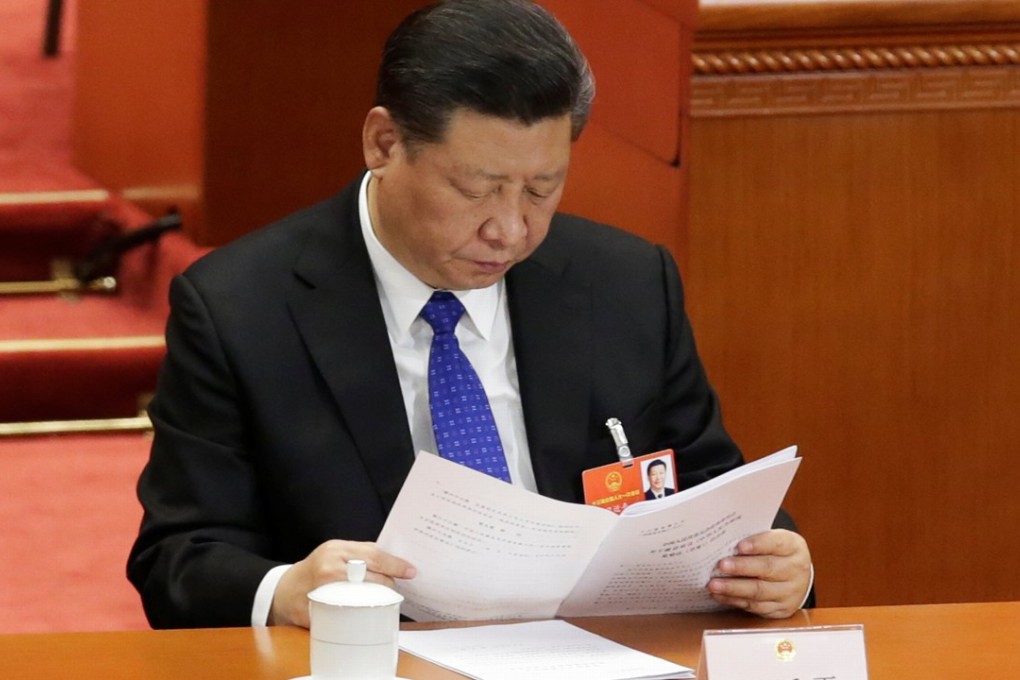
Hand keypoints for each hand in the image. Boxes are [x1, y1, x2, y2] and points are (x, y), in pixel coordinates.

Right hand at [269, 540, 415, 627]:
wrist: (283, 590)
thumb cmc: (317, 570)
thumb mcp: (336, 553)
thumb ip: (361, 554)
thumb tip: (394, 561)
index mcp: (337, 549)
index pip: (373, 554)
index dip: (395, 564)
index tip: (411, 571)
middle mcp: (328, 566)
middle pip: (370, 576)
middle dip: (388, 584)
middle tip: (395, 590)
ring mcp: (320, 588)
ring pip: (360, 596)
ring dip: (376, 600)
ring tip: (383, 601)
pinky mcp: (314, 609)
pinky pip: (342, 615)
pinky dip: (356, 616)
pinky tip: (364, 616)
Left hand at [707, 529, 811, 618]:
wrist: (798, 578)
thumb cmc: (776, 554)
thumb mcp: (772, 541)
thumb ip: (753, 540)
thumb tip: (723, 542)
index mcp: (793, 546)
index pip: (776, 543)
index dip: (758, 544)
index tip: (739, 546)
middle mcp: (796, 570)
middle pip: (767, 568)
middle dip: (741, 567)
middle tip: (721, 566)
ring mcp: (790, 592)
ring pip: (760, 591)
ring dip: (734, 588)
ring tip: (714, 584)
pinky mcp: (781, 609)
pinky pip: (756, 606)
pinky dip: (735, 601)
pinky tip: (720, 595)